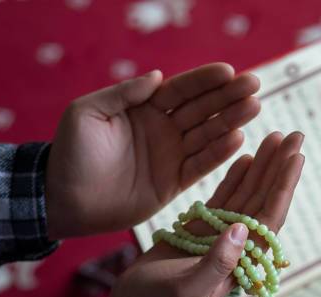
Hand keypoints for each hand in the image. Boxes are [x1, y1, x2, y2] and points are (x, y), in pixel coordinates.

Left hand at [45, 63, 260, 238]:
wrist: (65, 200)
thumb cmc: (71, 154)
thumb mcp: (87, 113)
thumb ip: (123, 94)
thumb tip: (158, 77)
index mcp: (144, 109)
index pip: (181, 90)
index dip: (205, 80)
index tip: (230, 71)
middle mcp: (164, 129)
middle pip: (202, 109)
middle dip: (228, 96)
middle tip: (254, 85)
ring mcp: (171, 156)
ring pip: (207, 134)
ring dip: (231, 121)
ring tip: (254, 107)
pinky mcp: (174, 182)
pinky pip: (201, 165)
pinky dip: (219, 153)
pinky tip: (238, 139)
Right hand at [107, 132, 304, 296]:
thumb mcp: (189, 290)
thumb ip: (217, 263)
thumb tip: (242, 229)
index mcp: (243, 260)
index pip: (270, 217)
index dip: (283, 186)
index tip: (297, 157)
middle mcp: (239, 245)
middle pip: (265, 199)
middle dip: (279, 167)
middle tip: (294, 135)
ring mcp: (223, 234)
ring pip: (248, 194)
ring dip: (263, 167)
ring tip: (276, 138)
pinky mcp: (205, 228)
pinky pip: (226, 197)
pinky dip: (236, 176)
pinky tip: (247, 157)